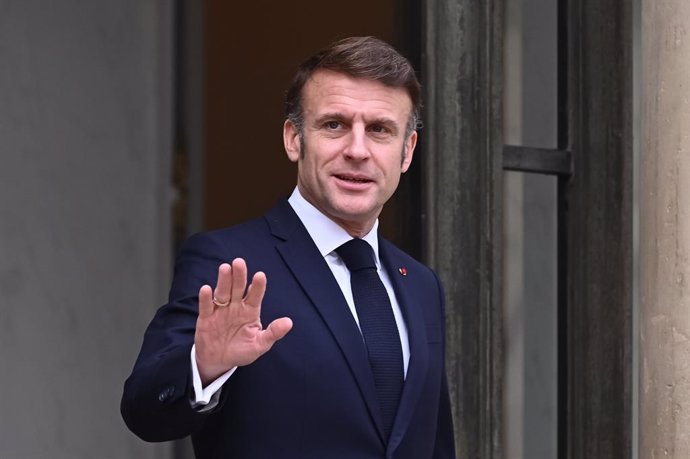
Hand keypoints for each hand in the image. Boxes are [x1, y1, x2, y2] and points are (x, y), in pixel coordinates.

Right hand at [194, 258, 292, 384]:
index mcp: (250, 310)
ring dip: (223, 281)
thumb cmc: (241, 350)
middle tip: (239, 262)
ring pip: (222, 293)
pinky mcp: (206, 317)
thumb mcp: (260, 345)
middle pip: (237, 288)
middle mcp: (236, 306)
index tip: (260, 275)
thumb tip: (289, 322)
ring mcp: (221, 310)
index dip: (258, 286)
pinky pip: (206, 306)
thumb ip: (273, 333)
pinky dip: (205, 298)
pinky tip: (206, 289)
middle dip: (239, 276)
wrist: (219, 361)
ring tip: (225, 268)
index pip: (255, 296)